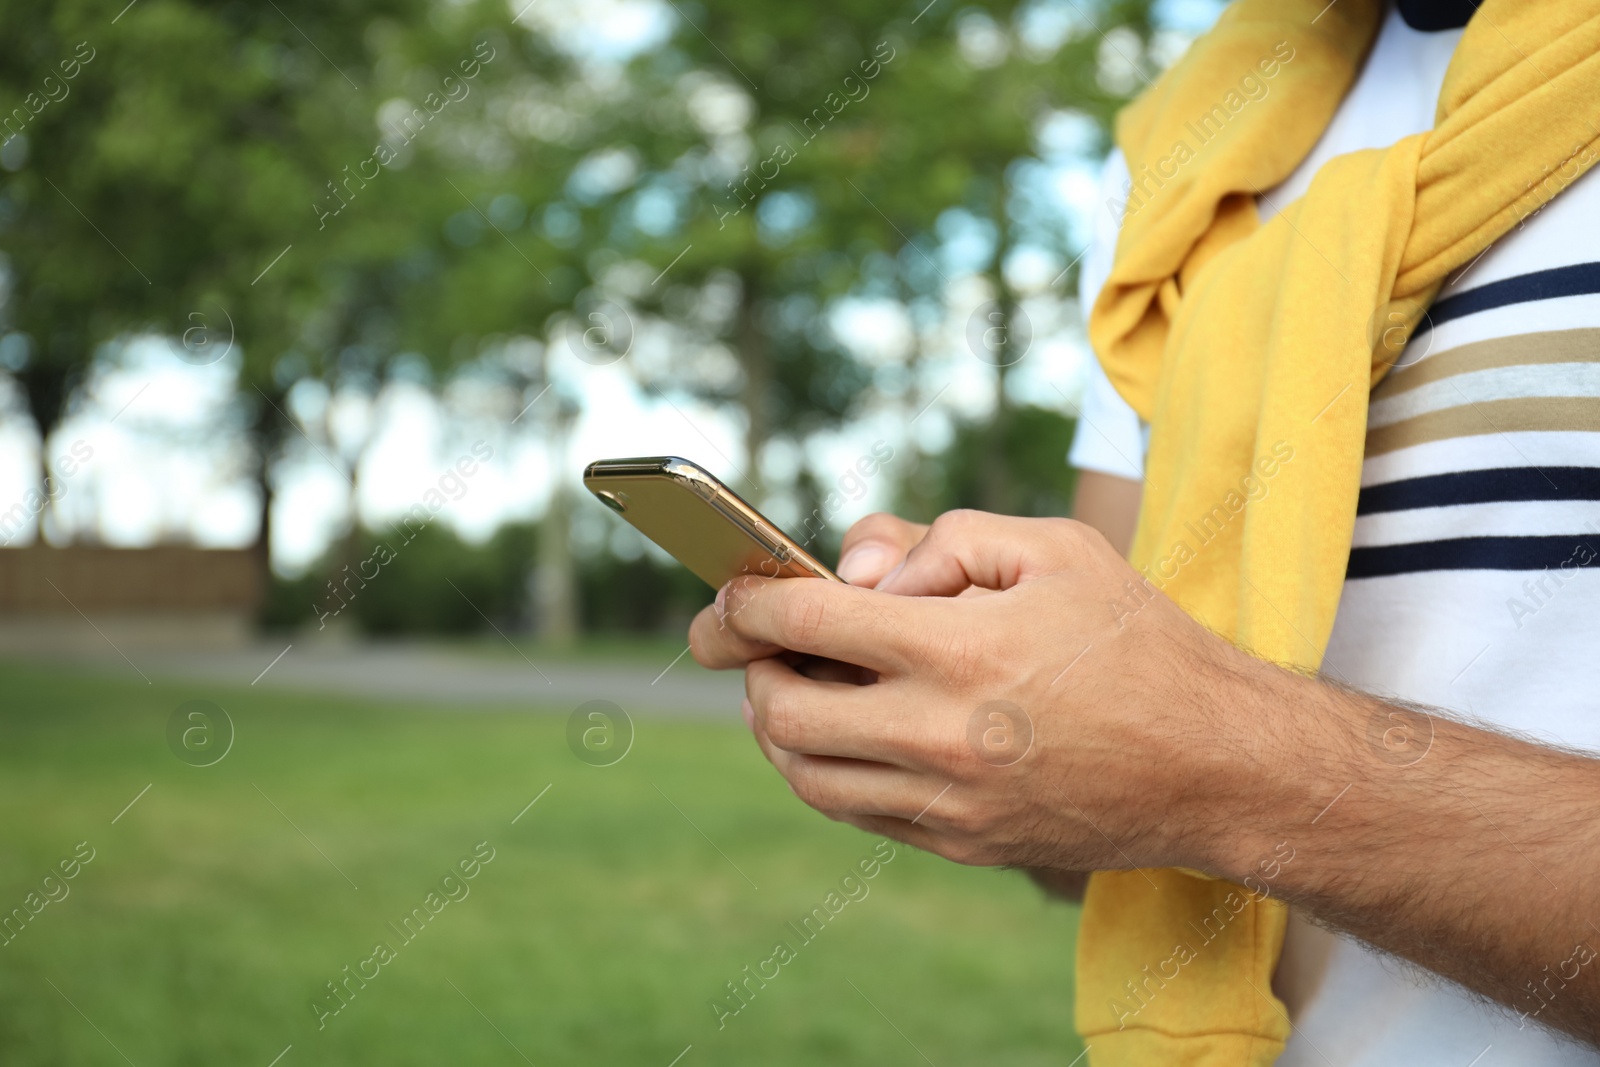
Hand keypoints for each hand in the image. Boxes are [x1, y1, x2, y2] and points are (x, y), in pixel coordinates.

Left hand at [712, 510, 1296, 874]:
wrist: (1214, 763)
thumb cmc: (1137, 641)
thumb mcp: (1054, 547)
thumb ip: (943, 541)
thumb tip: (856, 575)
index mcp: (960, 649)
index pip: (803, 621)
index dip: (746, 601)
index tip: (730, 594)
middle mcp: (941, 734)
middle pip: (782, 709)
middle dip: (747, 669)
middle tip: (752, 642)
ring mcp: (948, 802)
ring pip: (805, 774)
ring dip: (776, 725)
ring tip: (791, 684)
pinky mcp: (960, 844)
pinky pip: (855, 811)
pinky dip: (824, 769)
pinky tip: (844, 731)